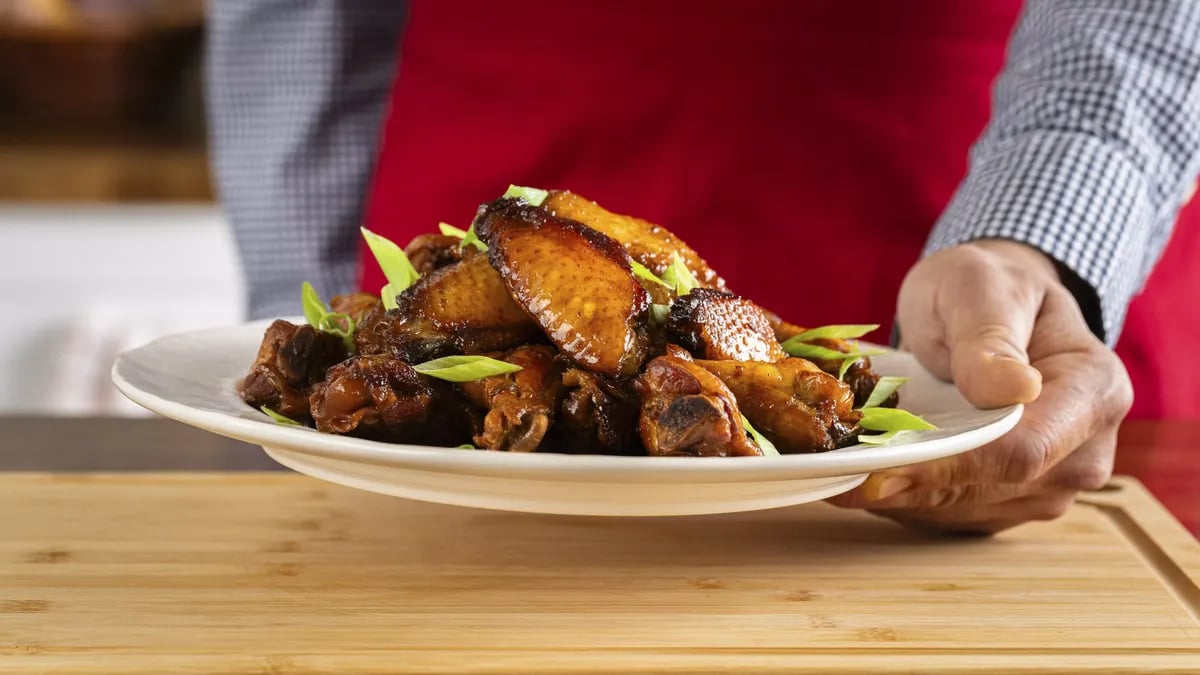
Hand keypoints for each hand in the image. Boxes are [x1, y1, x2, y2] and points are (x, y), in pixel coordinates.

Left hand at [829, 239, 1132, 533]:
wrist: (990, 308)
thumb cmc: (987, 288)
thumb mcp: (980, 288)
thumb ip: (991, 336)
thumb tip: (1012, 389)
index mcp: (1095, 393)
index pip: (1025, 451)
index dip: (950, 465)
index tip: (881, 467)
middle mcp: (1083, 453)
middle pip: (989, 488)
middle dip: (908, 484)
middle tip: (832, 472)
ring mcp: (1047, 485)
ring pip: (961, 510)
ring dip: (897, 495)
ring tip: (837, 469)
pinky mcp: (1005, 502)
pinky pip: (947, 513)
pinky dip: (900, 496)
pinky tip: (860, 473)